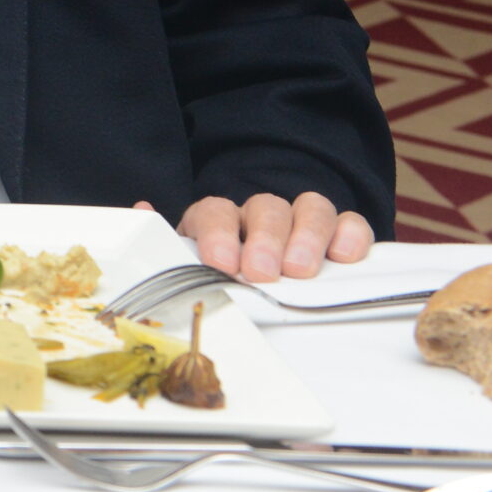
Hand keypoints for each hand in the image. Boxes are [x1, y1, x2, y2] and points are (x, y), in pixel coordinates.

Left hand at [137, 193, 373, 281]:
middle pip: (265, 208)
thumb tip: (140, 210)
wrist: (265, 284)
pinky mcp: (341, 236)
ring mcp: (302, 222)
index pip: (215, 211)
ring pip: (309, 208)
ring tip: (300, 270)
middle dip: (264, 238)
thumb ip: (167, 246)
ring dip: (306, 236)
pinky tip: (344, 255)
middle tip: (262, 270)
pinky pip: (351, 223)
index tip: (222, 262)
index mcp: (218, 221)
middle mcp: (260, 215)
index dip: (218, 233)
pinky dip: (350, 234)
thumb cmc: (222, 279)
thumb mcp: (190, 269)